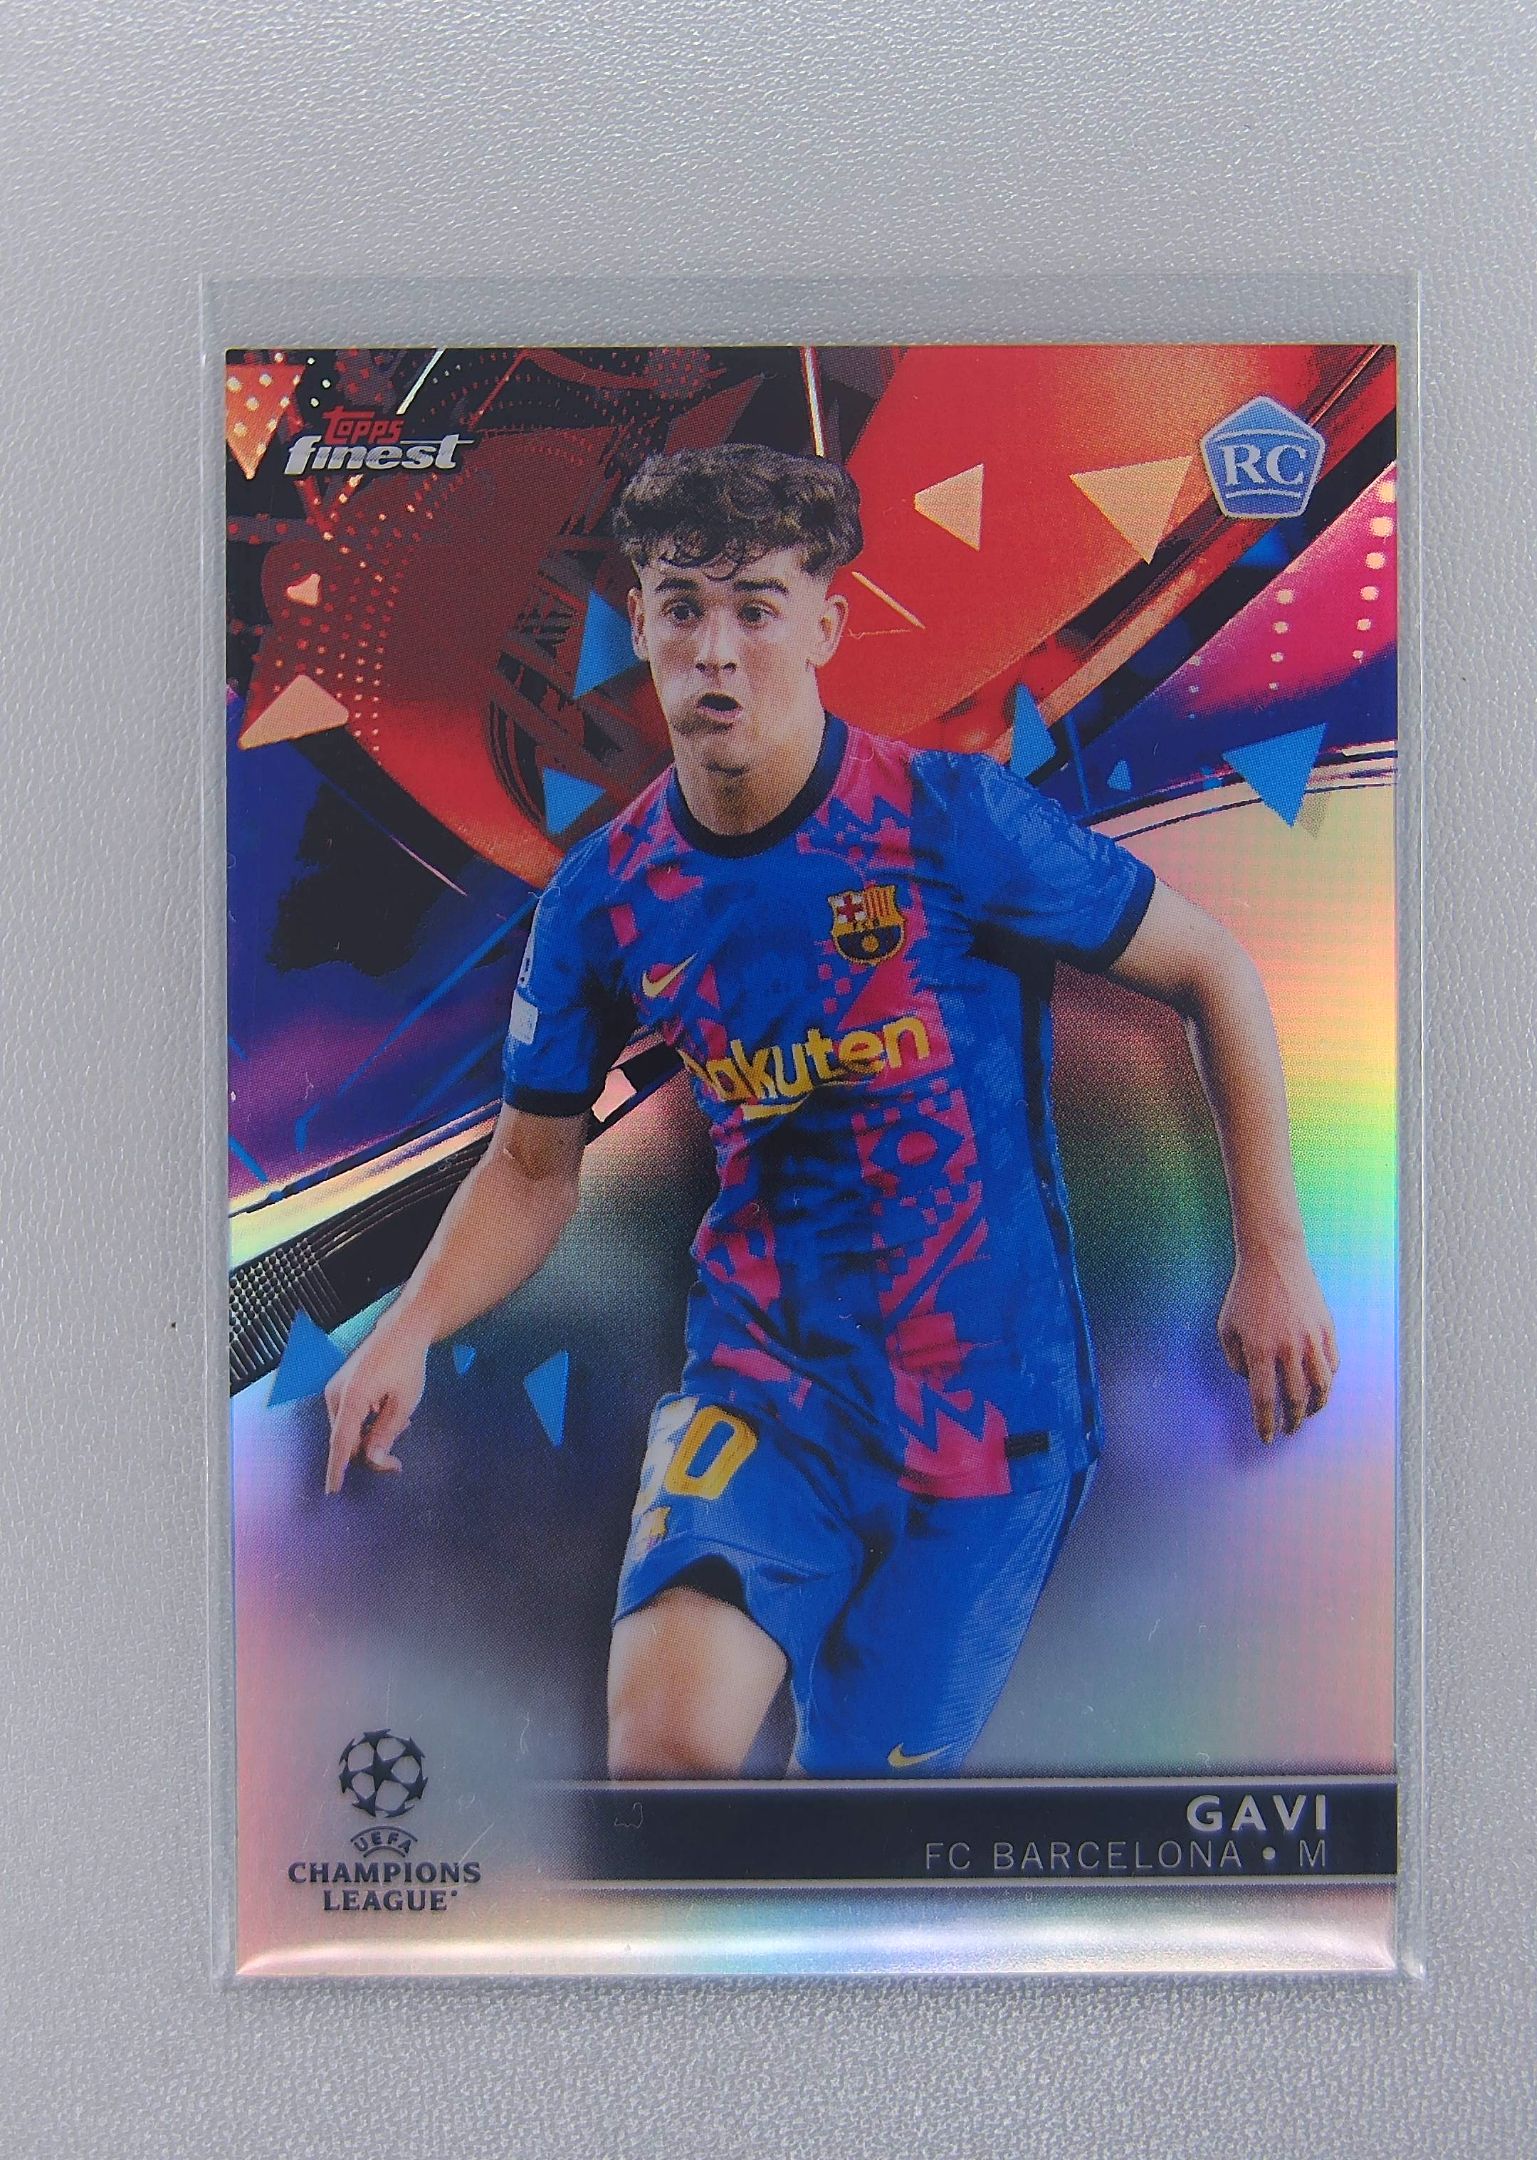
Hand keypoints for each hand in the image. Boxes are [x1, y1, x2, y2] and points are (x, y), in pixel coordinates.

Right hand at [323, 1312, 429, 1493]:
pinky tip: (385, 1412)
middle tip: (396, 1463)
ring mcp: (336, 1390)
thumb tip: (372, 1460)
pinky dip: (366, 1424)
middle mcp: (336, 1394)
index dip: (337, 1469)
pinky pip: (350, 1418)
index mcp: (352, 1397)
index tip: (332, 1490)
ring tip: (398, 1421)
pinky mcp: (340, 1388)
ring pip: (349, 1431)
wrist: (402, 1330)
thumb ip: (386, 1433)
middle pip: (346, 1441)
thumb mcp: (404, 1402)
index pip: (341, 1443)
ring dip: (371, 1436)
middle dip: (370, 1453)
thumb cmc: (406, 1363)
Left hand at [1217, 1239, 1338, 1442]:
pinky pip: (1332, 1365)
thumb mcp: (1226, 1327)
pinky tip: (1319, 1387)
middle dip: (1292, 1420)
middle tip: (1288, 1430)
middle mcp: (1289, 1349)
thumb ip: (1235, 1360)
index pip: (1264, 1400)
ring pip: (1321, 1386)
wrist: (1274, 1260)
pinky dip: (1327, 1381)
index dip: (1266, 1423)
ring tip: (1308, 1414)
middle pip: (1295, 1398)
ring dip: (1315, 1406)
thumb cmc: (1245, 1294)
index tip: (1267, 1437)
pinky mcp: (1327, 1329)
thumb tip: (1251, 1381)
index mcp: (1260, 1351)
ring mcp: (1311, 1339)